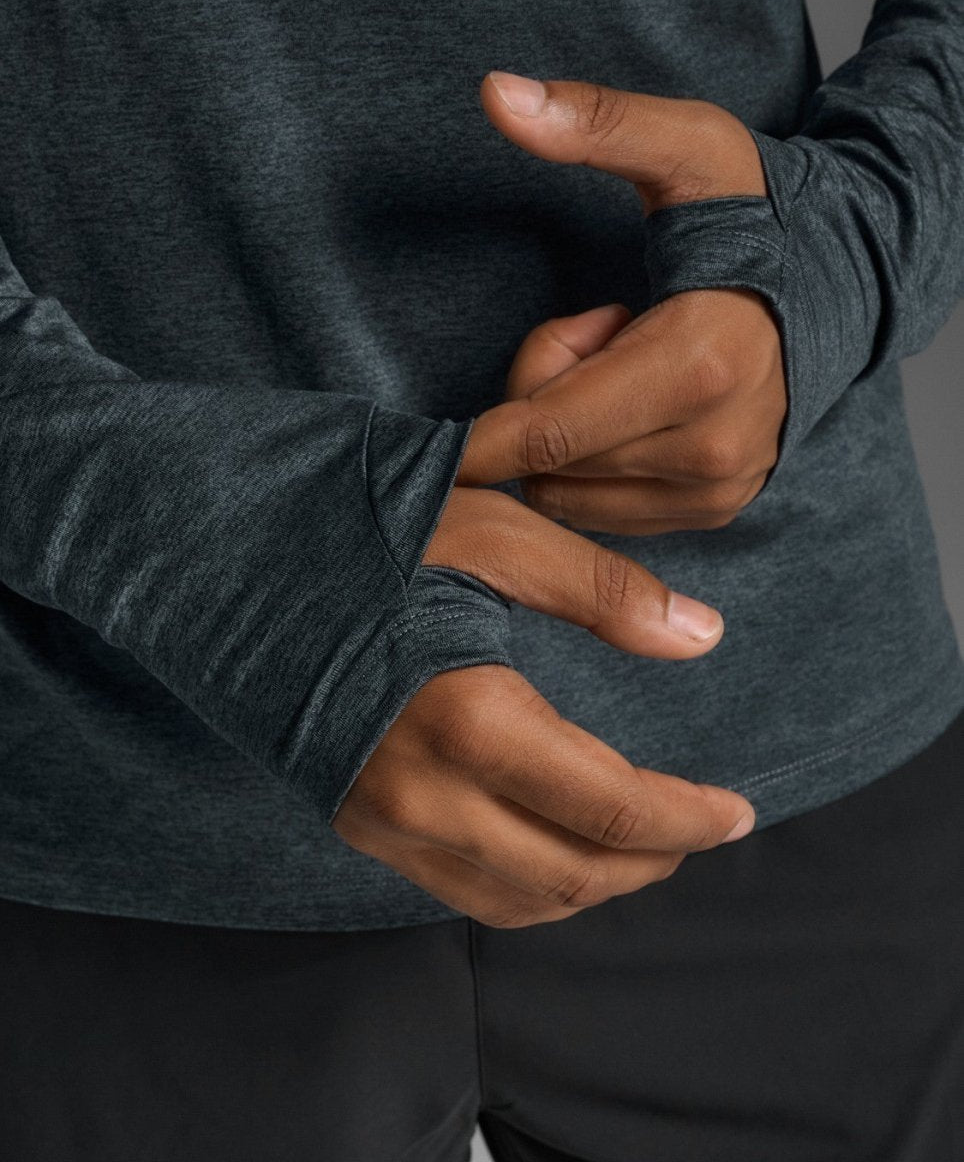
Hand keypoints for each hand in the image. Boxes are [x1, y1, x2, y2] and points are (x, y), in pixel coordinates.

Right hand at [332, 311, 755, 928]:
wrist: (204, 554)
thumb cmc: (346, 528)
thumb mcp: (486, 530)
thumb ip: (600, 590)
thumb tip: (700, 639)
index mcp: (468, 719)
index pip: (613, 810)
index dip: (689, 819)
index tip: (739, 811)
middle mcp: (421, 795)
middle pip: (571, 876)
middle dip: (652, 862)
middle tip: (701, 825)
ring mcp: (377, 819)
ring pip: (514, 900)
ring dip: (593, 882)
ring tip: (641, 841)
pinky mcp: (350, 818)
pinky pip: (457, 888)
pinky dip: (527, 882)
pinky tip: (551, 839)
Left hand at [456, 73, 786, 533]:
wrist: (837, 285)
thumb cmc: (750, 217)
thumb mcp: (682, 149)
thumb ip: (593, 123)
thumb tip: (496, 94)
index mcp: (699, 365)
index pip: (550, 430)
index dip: (482, 437)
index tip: (441, 431)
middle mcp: (712, 446)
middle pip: (552, 459)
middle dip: (538, 399)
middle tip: (593, 330)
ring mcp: (719, 487)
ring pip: (570, 492)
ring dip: (566, 436)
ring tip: (619, 365)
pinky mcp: (716, 508)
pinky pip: (602, 510)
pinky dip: (591, 465)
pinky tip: (633, 407)